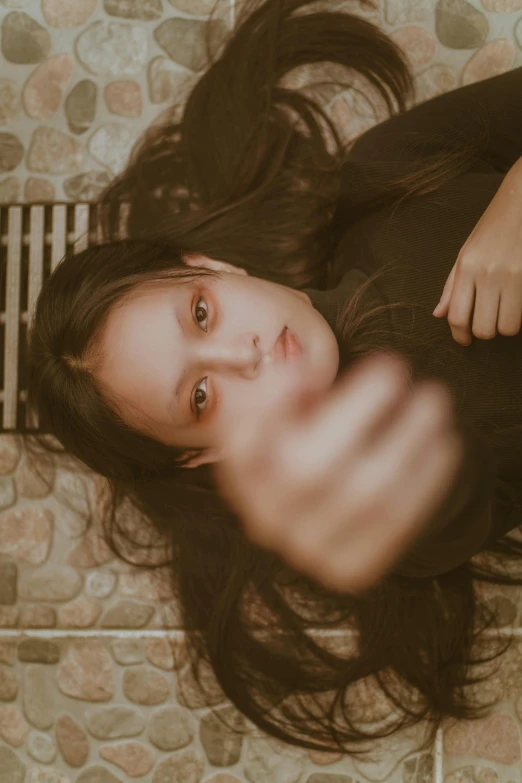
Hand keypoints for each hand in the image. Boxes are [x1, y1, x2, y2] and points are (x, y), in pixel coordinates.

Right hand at [212, 353, 462, 593]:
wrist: (337, 521)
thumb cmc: (317, 451)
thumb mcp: (296, 423)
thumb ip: (292, 397)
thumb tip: (300, 366)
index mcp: (244, 479)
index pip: (242, 447)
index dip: (270, 409)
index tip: (309, 368)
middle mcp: (266, 519)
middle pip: (306, 469)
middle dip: (358, 409)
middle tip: (396, 366)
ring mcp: (307, 551)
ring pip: (361, 496)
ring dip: (406, 439)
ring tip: (433, 400)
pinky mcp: (350, 568)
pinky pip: (395, 522)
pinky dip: (426, 478)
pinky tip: (444, 443)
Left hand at [433, 159, 521, 344]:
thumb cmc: (494, 225)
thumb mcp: (466, 252)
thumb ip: (452, 286)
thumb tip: (438, 314)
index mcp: (467, 268)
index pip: (457, 316)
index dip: (460, 336)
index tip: (464, 340)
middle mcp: (487, 274)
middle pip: (483, 328)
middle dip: (484, 332)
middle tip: (486, 323)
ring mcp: (513, 275)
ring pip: (507, 327)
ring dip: (505, 327)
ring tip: (504, 314)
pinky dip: (519, 316)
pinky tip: (516, 306)